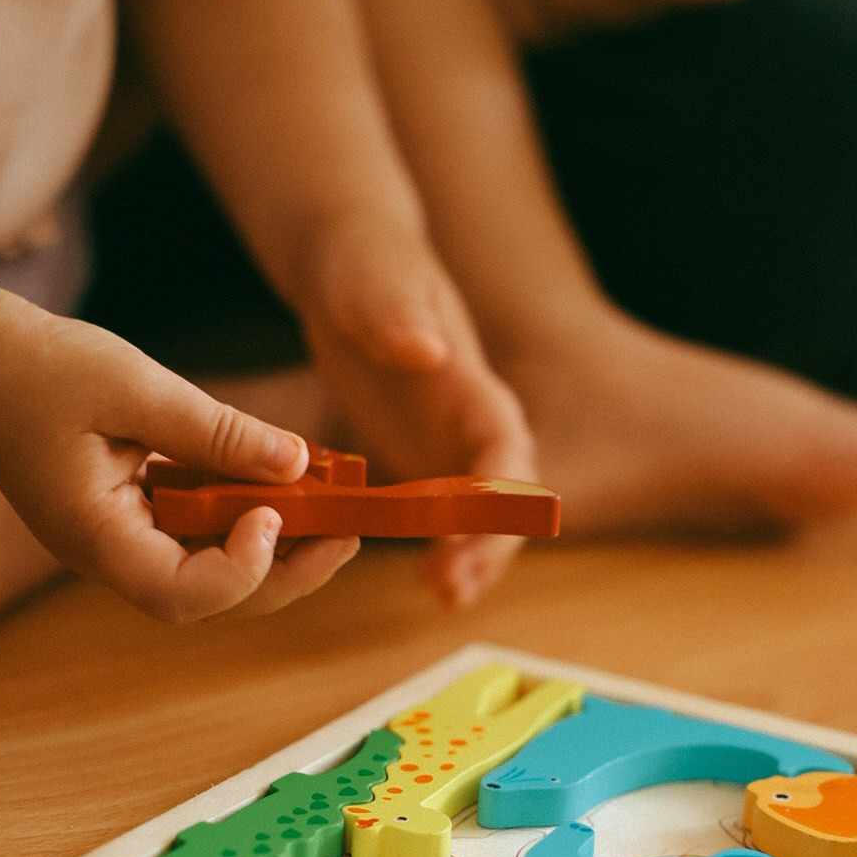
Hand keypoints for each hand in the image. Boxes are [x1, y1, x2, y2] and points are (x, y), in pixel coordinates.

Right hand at [0, 291, 358, 623]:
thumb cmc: (36, 366)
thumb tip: (297, 462)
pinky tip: (289, 488)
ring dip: (279, 549)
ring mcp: (123, 542)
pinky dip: (246, 517)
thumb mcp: (131, 386)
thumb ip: (215, 430)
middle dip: (289, 573)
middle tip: (351, 532)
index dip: (241, 572)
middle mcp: (112, 555)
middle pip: (212, 600)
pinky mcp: (135, 518)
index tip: (277, 516)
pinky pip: (200, 537)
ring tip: (337, 513)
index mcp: (95, 537)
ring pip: (213, 574)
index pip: (181, 595)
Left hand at [293, 208, 537, 606]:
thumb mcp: (372, 277)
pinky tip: (416, 578)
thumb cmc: (362, 262)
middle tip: (453, 591)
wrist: (350, 262)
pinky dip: (432, 547)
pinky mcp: (417, 460)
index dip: (497, 503)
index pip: (506, 455)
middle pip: (501, 499)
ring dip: (466, 558)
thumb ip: (397, 310)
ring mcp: (447, 447)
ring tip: (443, 595)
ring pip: (473, 517)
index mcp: (474, 386)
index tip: (473, 542)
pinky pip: (433, 517)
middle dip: (488, 548)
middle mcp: (472, 425)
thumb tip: (432, 350)